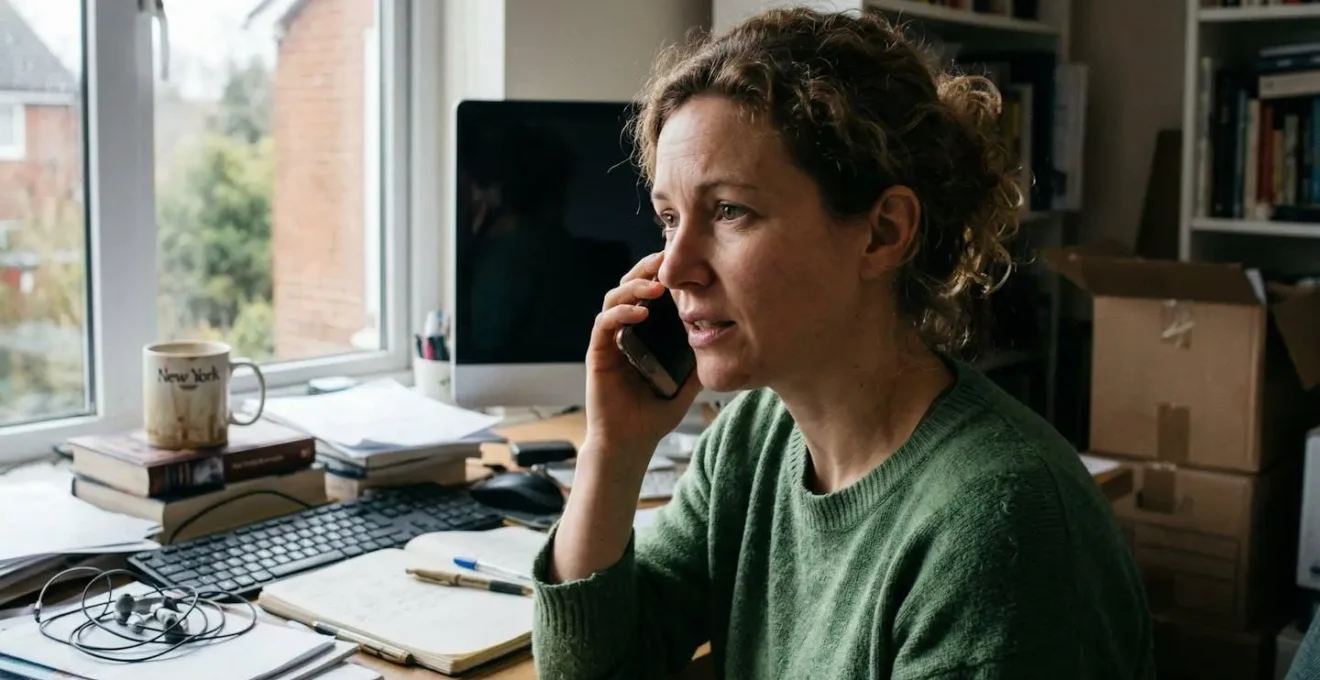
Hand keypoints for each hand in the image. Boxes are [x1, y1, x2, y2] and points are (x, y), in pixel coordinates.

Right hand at [584, 251, 702, 465]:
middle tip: (667, 259)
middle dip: (646, 269)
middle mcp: (624, 331)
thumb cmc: (655, 414)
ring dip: (634, 287)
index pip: (648, 292)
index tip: (683, 259)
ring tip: (657, 287)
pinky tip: (639, 312)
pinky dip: (620, 313)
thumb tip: (727, 342)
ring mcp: (609, 341)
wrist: (631, 443)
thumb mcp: (687, 382)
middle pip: (628, 286)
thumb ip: (700, 360)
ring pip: (613, 298)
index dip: (661, 273)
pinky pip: (604, 325)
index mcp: (643, 333)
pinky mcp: (597, 354)